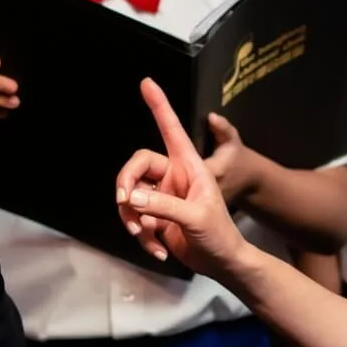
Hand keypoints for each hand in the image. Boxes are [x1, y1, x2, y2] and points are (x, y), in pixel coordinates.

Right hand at [115, 78, 256, 276]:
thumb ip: (164, 206)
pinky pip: (135, 218)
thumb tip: (129, 197)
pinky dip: (142, 236)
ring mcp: (162, 197)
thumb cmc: (220, 235)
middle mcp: (173, 176)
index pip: (171, 129)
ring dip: (131, 217)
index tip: (147, 82)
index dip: (159, 105)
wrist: (222, 264)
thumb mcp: (196, 217)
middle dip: (125, 184)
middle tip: (124, 203)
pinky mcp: (156, 217)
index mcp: (188, 166)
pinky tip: (159, 252)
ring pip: (130, 195)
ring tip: (144, 235)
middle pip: (136, 166)